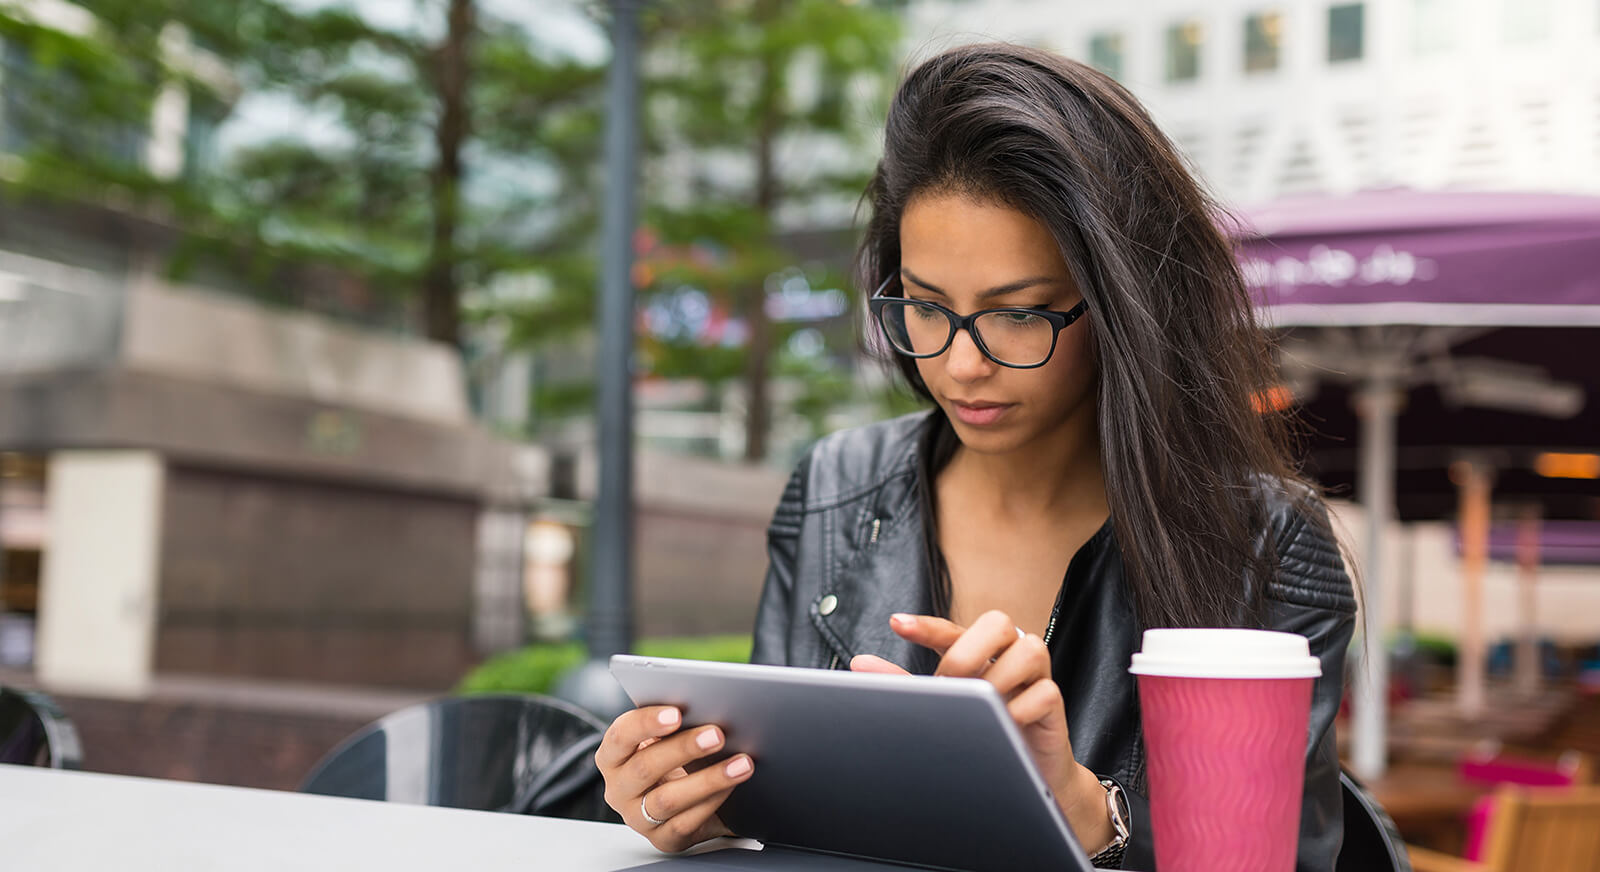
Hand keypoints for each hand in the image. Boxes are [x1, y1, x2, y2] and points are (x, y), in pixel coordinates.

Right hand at [595, 705, 754, 851]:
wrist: (682, 798)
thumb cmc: (671, 758)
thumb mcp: (664, 738)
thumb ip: (672, 724)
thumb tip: (704, 706)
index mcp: (612, 757)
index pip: (620, 737)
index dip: (646, 723)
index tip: (676, 713)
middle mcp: (618, 790)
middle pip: (645, 768)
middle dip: (684, 749)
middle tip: (717, 735)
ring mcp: (638, 818)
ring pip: (667, 800)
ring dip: (708, 779)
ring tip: (740, 763)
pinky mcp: (662, 840)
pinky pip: (685, 823)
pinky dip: (711, 802)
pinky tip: (731, 786)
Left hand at [852, 610, 1112, 851]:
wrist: (1026, 773)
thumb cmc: (983, 730)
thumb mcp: (944, 706)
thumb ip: (904, 685)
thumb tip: (859, 664)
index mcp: (979, 651)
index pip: (951, 630)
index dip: (925, 626)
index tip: (896, 624)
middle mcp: (1009, 654)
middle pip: (998, 622)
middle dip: (969, 651)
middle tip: (949, 682)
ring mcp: (1036, 676)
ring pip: (1030, 649)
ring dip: (998, 678)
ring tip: (982, 704)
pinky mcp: (1054, 702)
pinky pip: (1045, 692)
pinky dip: (1022, 707)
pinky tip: (1005, 723)